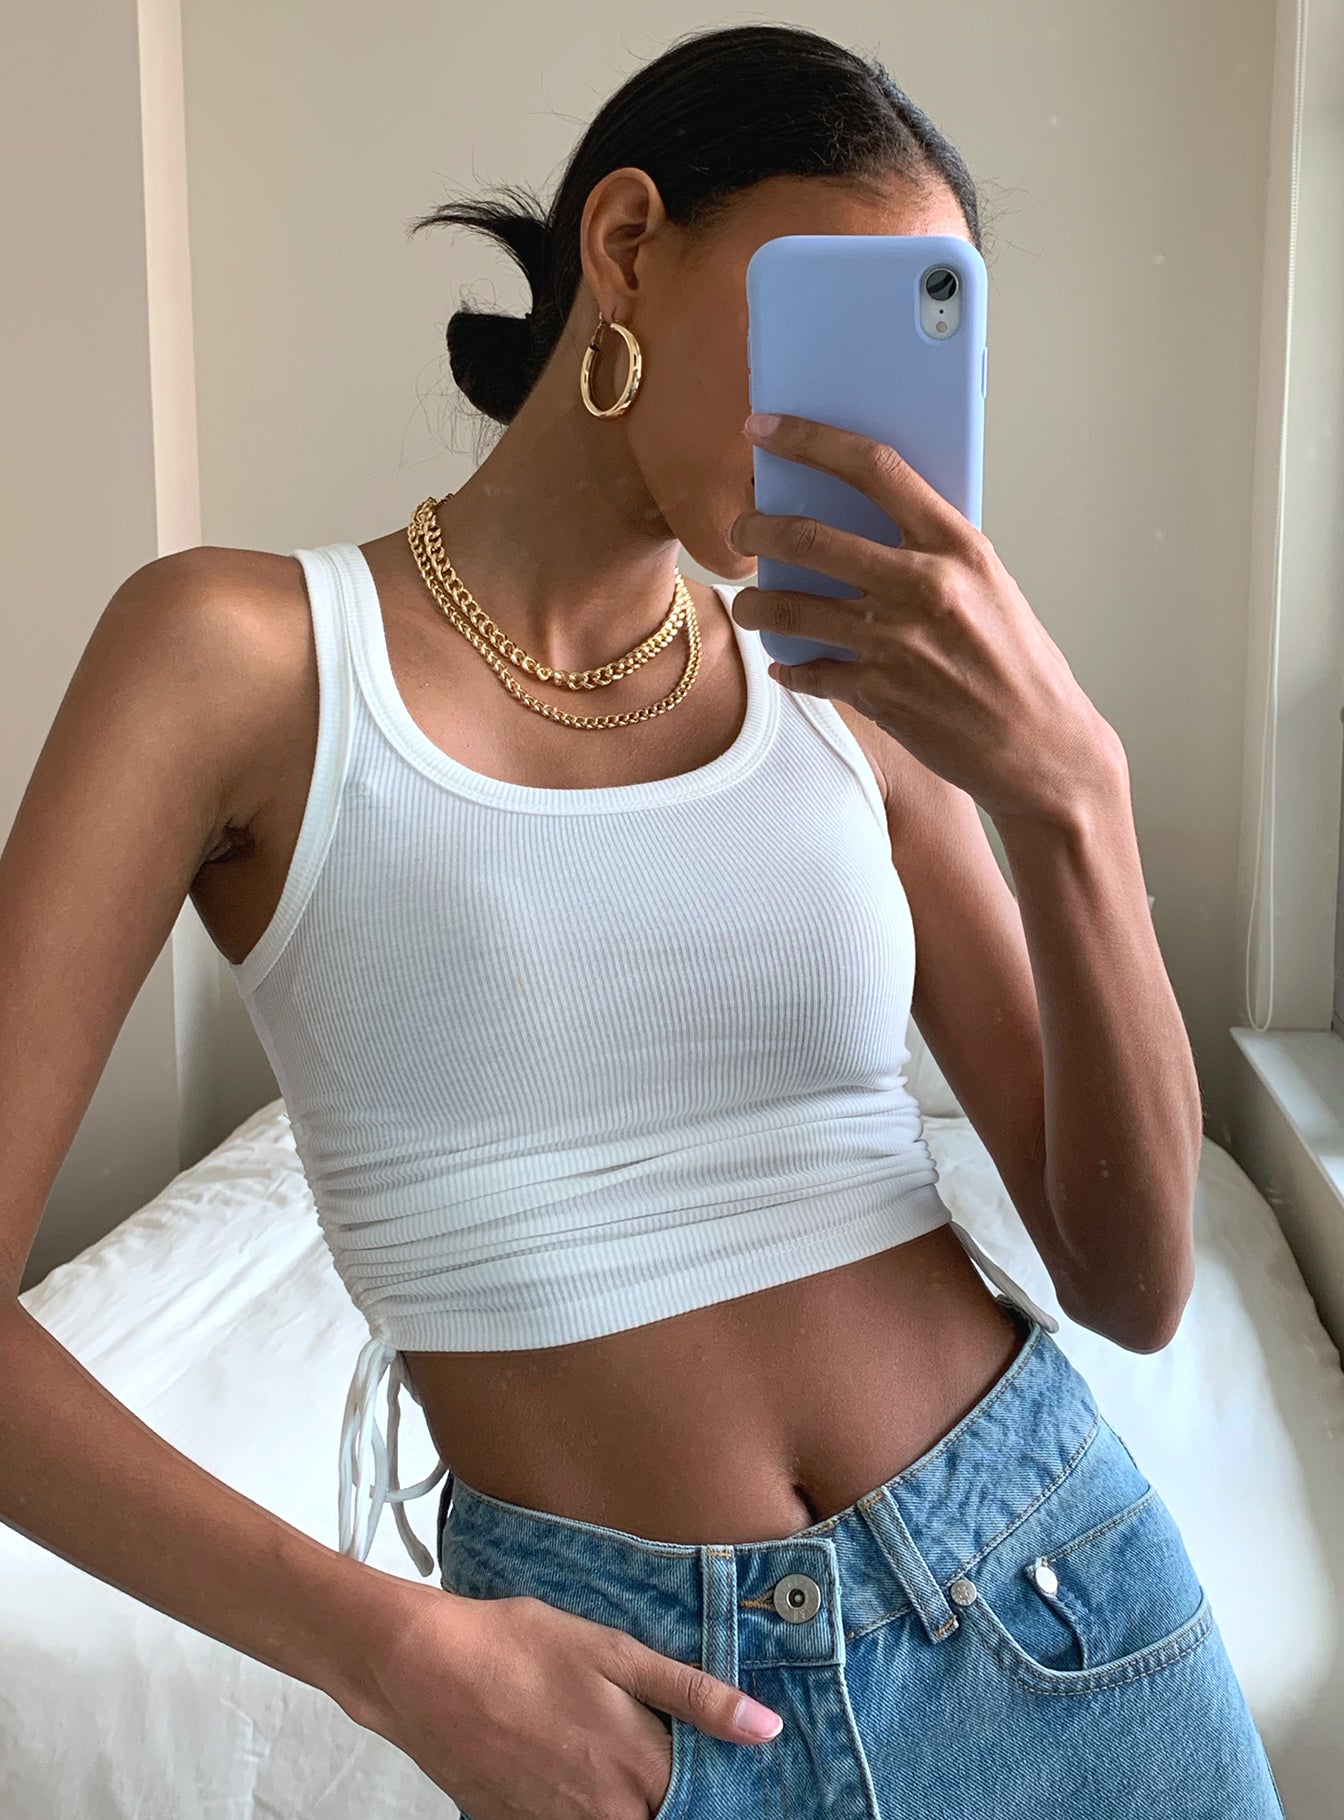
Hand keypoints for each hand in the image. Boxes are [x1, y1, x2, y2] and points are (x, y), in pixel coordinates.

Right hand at [345, 1584, 783, 1818]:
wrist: (424, 1671)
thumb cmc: (522, 1647)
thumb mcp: (616, 1653)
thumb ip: (695, 1695)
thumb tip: (767, 1730)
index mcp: (639, 1773)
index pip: (705, 1802)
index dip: (721, 1784)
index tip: (732, 1766)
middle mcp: (604, 1817)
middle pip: (662, 1816)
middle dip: (675, 1793)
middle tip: (656, 1744)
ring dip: (629, 1798)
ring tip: (605, 1748)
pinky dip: (581, 1803)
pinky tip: (567, 1762)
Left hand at [729, 412, 1125, 825]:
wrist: (1043, 747)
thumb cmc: (1018, 662)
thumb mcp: (988, 585)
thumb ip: (931, 551)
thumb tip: (862, 519)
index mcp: (957, 545)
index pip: (875, 467)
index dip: (809, 440)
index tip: (763, 427)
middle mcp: (926, 586)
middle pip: (810, 537)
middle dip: (756, 529)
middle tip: (740, 531)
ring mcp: (898, 644)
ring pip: (792, 607)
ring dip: (756, 604)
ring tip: (750, 603)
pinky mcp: (880, 696)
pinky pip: (809, 671)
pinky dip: (792, 667)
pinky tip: (788, 664)